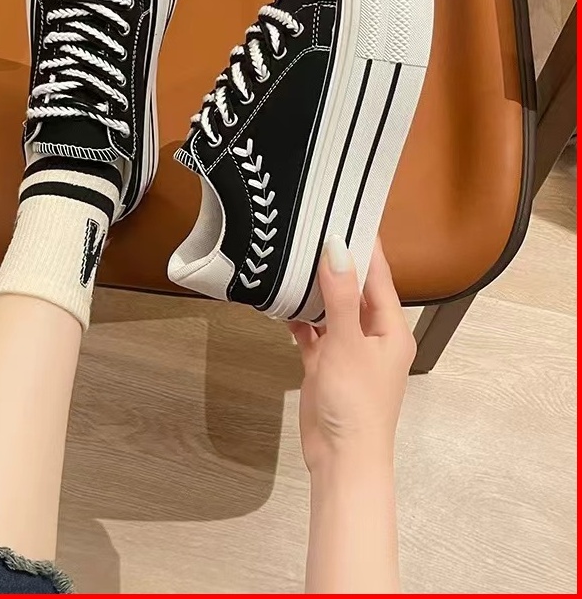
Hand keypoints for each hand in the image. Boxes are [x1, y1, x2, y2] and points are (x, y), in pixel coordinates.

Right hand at [289, 236, 415, 474]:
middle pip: (354, 289)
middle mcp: (372, 334)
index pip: (378, 276)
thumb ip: (341, 295)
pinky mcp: (326, 365)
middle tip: (311, 228)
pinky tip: (280, 302)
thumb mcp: (348, 343)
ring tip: (293, 257)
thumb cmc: (355, 401)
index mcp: (390, 327)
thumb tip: (337, 247)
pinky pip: (314, 333)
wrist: (342, 459)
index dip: (364, 245)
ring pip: (332, 310)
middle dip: (335, 262)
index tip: (347, 211)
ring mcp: (348, 350)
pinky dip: (300, 319)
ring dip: (315, 290)